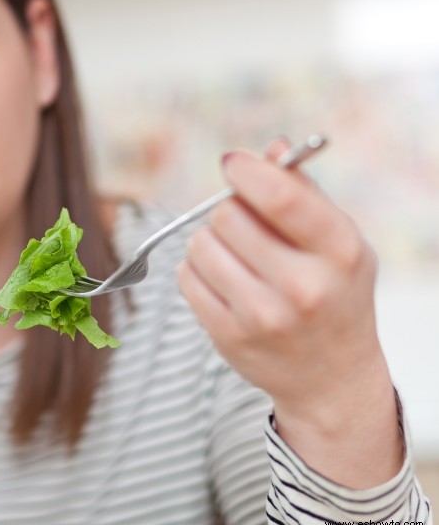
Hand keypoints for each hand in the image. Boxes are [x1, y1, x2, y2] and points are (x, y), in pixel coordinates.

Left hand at [176, 138, 401, 486]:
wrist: (331, 376)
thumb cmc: (335, 295)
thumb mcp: (338, 242)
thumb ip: (304, 193)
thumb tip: (271, 149)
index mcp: (339, 251)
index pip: (280, 196)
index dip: (247, 171)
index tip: (233, 163)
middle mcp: (303, 286)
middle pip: (227, 216)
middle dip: (230, 211)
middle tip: (246, 228)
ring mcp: (262, 316)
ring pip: (200, 245)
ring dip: (210, 242)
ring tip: (236, 258)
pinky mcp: (228, 336)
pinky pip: (186, 277)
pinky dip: (197, 271)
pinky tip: (224, 282)